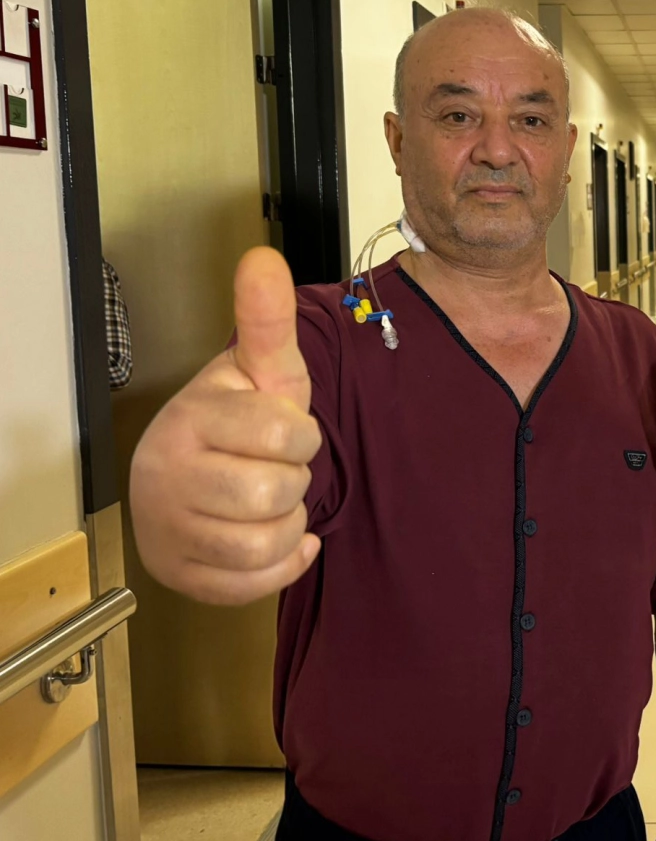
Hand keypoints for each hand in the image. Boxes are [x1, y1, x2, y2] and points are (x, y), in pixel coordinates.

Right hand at [129, 247, 322, 604]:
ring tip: (273, 503)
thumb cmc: (239, 423)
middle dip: (294, 482)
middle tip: (276, 469)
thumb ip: (266, 320)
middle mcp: (167, 474)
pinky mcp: (180, 575)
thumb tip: (263, 256)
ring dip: (288, 525)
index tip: (288, 432)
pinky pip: (254, 584)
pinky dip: (282, 563)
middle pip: (273, 495)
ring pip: (265, 544)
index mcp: (192, 419)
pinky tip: (277, 538)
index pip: (286, 435)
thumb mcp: (262, 371)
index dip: (303, 436)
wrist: (190, 480)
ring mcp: (167, 529)